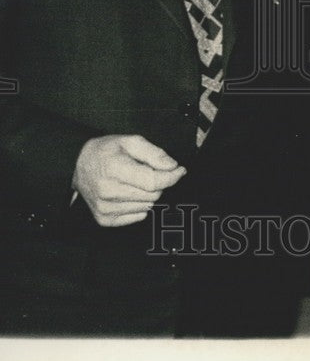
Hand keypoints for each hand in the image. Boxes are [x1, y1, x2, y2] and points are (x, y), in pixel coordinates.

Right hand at [72, 134, 186, 226]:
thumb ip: (154, 153)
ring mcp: (105, 208)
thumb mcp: (130, 141)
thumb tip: (172, 166)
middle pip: (153, 195)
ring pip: (147, 206)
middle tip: (147, 171)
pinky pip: (138, 216)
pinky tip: (129, 192)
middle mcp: (108, 192)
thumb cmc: (105, 151)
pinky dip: (139, 205)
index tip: (179, 170)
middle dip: (157, 182)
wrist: (78, 165)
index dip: (172, 176)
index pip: (153, 182)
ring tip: (134, 181)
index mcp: (114, 170)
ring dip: (148, 193)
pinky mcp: (104, 219)